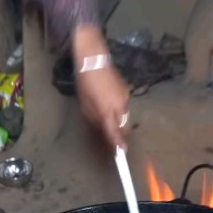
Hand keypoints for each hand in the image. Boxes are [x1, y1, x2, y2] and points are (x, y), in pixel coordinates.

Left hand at [72, 25, 131, 148]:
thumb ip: (95, 120)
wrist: (94, 60)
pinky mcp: (127, 92)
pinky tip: (110, 105)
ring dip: (119, 122)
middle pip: (124, 127)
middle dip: (120, 134)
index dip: (118, 143)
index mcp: (107, 110)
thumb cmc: (85, 83)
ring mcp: (125, 98)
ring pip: (125, 117)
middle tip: (112, 137)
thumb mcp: (85, 105)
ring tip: (108, 118)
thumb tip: (103, 129)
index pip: (115, 132)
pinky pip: (125, 107)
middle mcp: (120, 106)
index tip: (121, 152)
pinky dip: (119, 111)